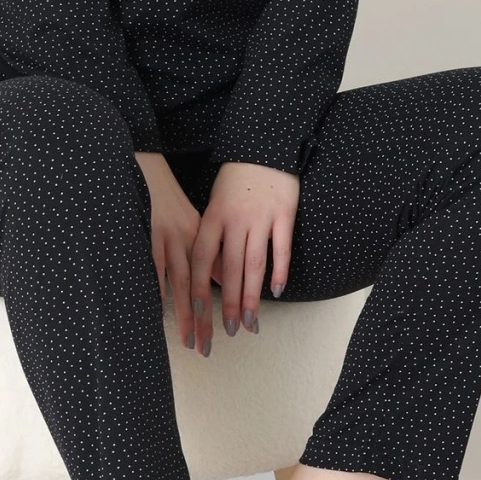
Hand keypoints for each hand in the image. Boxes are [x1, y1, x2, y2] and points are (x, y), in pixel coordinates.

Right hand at [135, 152, 223, 356]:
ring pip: (180, 281)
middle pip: (199, 285)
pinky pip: (154, 264)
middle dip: (204, 319)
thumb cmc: (167, 198)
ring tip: (190, 339)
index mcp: (200, 235)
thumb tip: (224, 279)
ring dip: (186, 312)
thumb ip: (209, 251)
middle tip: (208, 348)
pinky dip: (158, 285)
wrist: (145, 168)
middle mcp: (186, 238)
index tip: (226, 331)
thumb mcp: (194, 221)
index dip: (222, 303)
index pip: (214, 276)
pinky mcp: (146, 233)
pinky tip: (161, 307)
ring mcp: (166, 236)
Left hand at [190, 161, 298, 349]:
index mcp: (213, 217)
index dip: (198, 285)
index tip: (196, 311)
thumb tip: (209, 273)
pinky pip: (281, 248)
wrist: (265, 148)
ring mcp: (261, 217)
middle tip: (228, 330)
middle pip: (230, 268)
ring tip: (250, 323)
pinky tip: (277, 291)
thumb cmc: (236, 180)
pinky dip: (279, 271)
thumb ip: (213, 235)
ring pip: (255, 264)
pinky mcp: (284, 214)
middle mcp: (235, 219)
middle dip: (229, 303)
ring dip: (252, 296)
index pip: (202, 257)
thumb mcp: (215, 203)